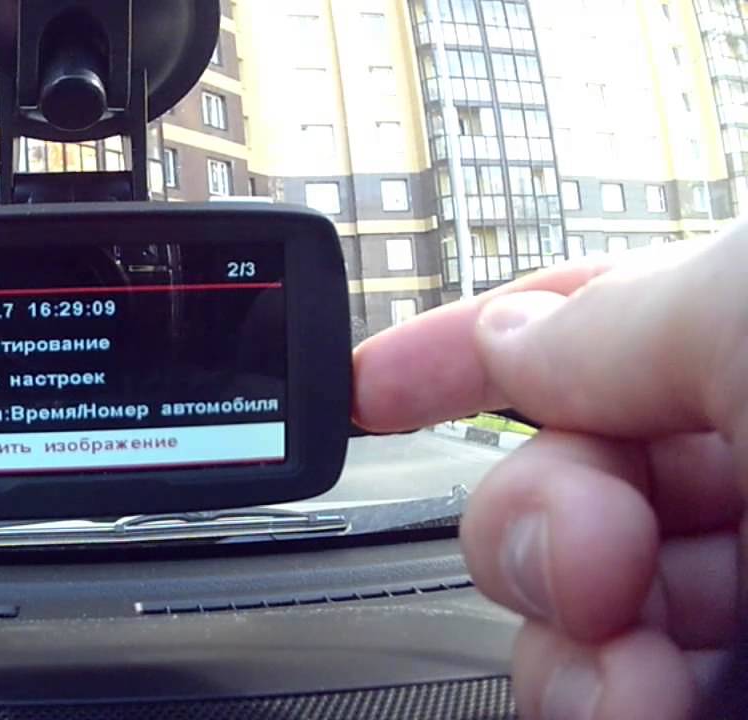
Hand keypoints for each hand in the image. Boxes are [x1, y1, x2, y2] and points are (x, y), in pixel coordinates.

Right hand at [354, 232, 746, 718]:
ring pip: (570, 603)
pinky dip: (598, 704)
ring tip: (623, 663)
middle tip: (594, 549)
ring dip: (559, 634)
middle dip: (530, 517)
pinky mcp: (742, 689)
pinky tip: (633, 705)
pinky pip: (616, 695)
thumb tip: (509, 338)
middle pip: (553, 476)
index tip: (368, 389)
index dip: (460, 353)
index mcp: (746, 349)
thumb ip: (614, 320)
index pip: (580, 335)